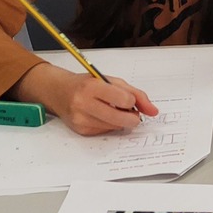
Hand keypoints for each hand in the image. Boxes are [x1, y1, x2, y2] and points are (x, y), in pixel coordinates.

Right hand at [15, 62, 159, 135]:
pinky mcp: (81, 131)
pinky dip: (109, 125)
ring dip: (121, 121)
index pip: (124, 100)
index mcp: (92, 86)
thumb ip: (135, 93)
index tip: (129, 100)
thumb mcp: (111, 81)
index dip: (131, 101)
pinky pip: (106, 132)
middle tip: (131, 113)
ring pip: (115, 127)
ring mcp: (81, 119)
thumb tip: (154, 111)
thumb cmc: (86, 84)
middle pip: (121, 119)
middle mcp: (84, 104)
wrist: (58, 92)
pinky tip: (101, 116)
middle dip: (132, 118)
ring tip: (112, 110)